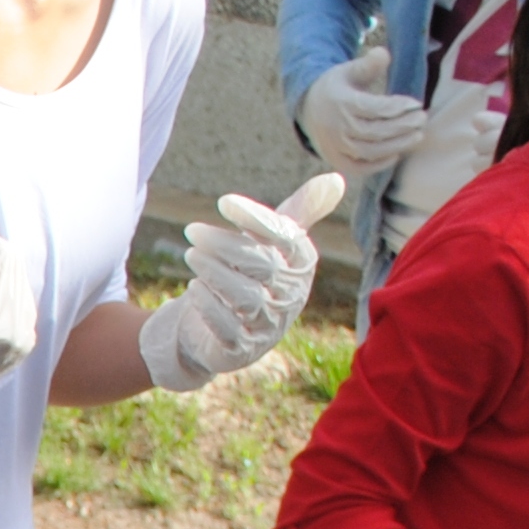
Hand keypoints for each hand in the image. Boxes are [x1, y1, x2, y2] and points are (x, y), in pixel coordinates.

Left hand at [139, 174, 344, 393]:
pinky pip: (229, 327)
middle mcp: (291, 295)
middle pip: (263, 265)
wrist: (218, 328)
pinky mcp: (242, 348)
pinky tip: (195, 289)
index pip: (286, 237)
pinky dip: (210, 305)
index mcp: (302, 264)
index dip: (256, 219)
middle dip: (225, 245)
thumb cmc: (249, 274)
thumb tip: (336, 179)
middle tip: (193, 231)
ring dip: (215, 272)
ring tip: (191, 254)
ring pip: (246, 296)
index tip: (224, 202)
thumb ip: (300, 211)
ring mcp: (269, 324)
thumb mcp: (273, 242)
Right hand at [296, 43, 424, 173]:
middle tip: (422, 119)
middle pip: (374, 132)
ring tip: (417, 136)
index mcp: (340, 103)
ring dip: (396, 145)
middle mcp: (336, 127)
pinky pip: (358, 167)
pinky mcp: (335, 159)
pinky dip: (378, 164)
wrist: (307, 108)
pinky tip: (396, 153)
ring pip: (369, 151)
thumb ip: (367, 64)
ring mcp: (334, 146)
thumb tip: (383, 54)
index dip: (398, 107)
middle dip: (402, 127)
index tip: (417, 104)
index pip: (374, 108)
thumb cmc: (337, 87)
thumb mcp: (349, 70)